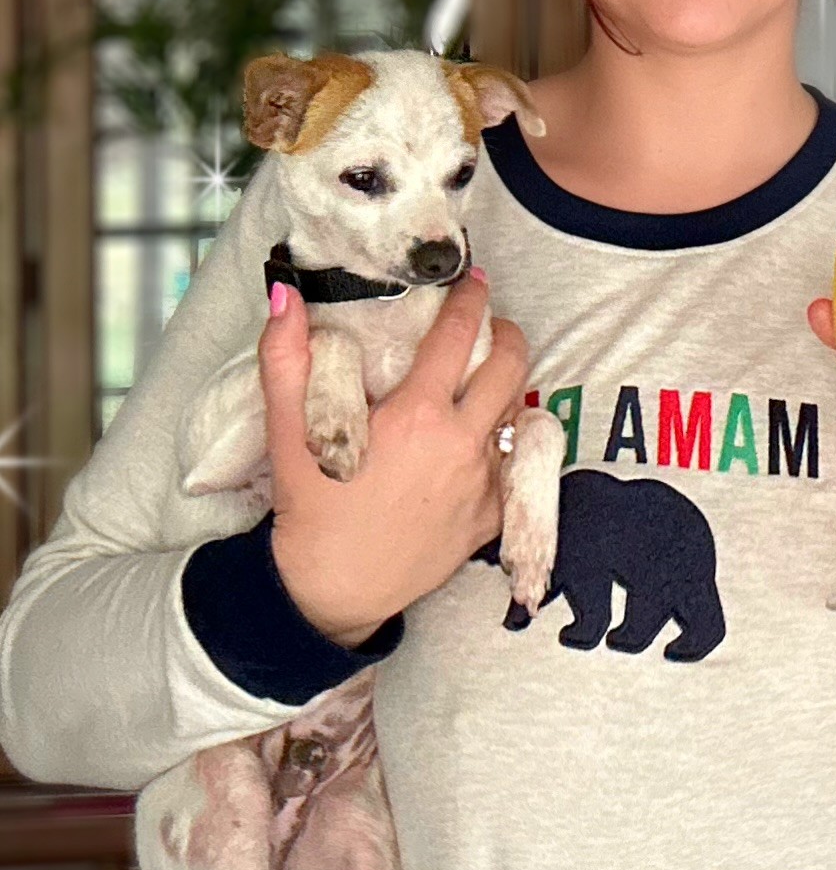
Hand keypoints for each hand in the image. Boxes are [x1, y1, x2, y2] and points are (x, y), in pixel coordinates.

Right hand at [265, 275, 529, 646]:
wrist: (335, 587)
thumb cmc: (312, 509)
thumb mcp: (287, 430)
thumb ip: (285, 356)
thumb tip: (287, 296)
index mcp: (417, 416)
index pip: (458, 337)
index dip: (469, 300)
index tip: (471, 282)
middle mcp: (461, 445)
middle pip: (510, 368)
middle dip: (507, 336)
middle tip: (492, 326)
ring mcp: (483, 482)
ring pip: (516, 415)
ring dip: (506, 390)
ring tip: (484, 380)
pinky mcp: (492, 516)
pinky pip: (513, 467)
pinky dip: (503, 444)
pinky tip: (482, 439)